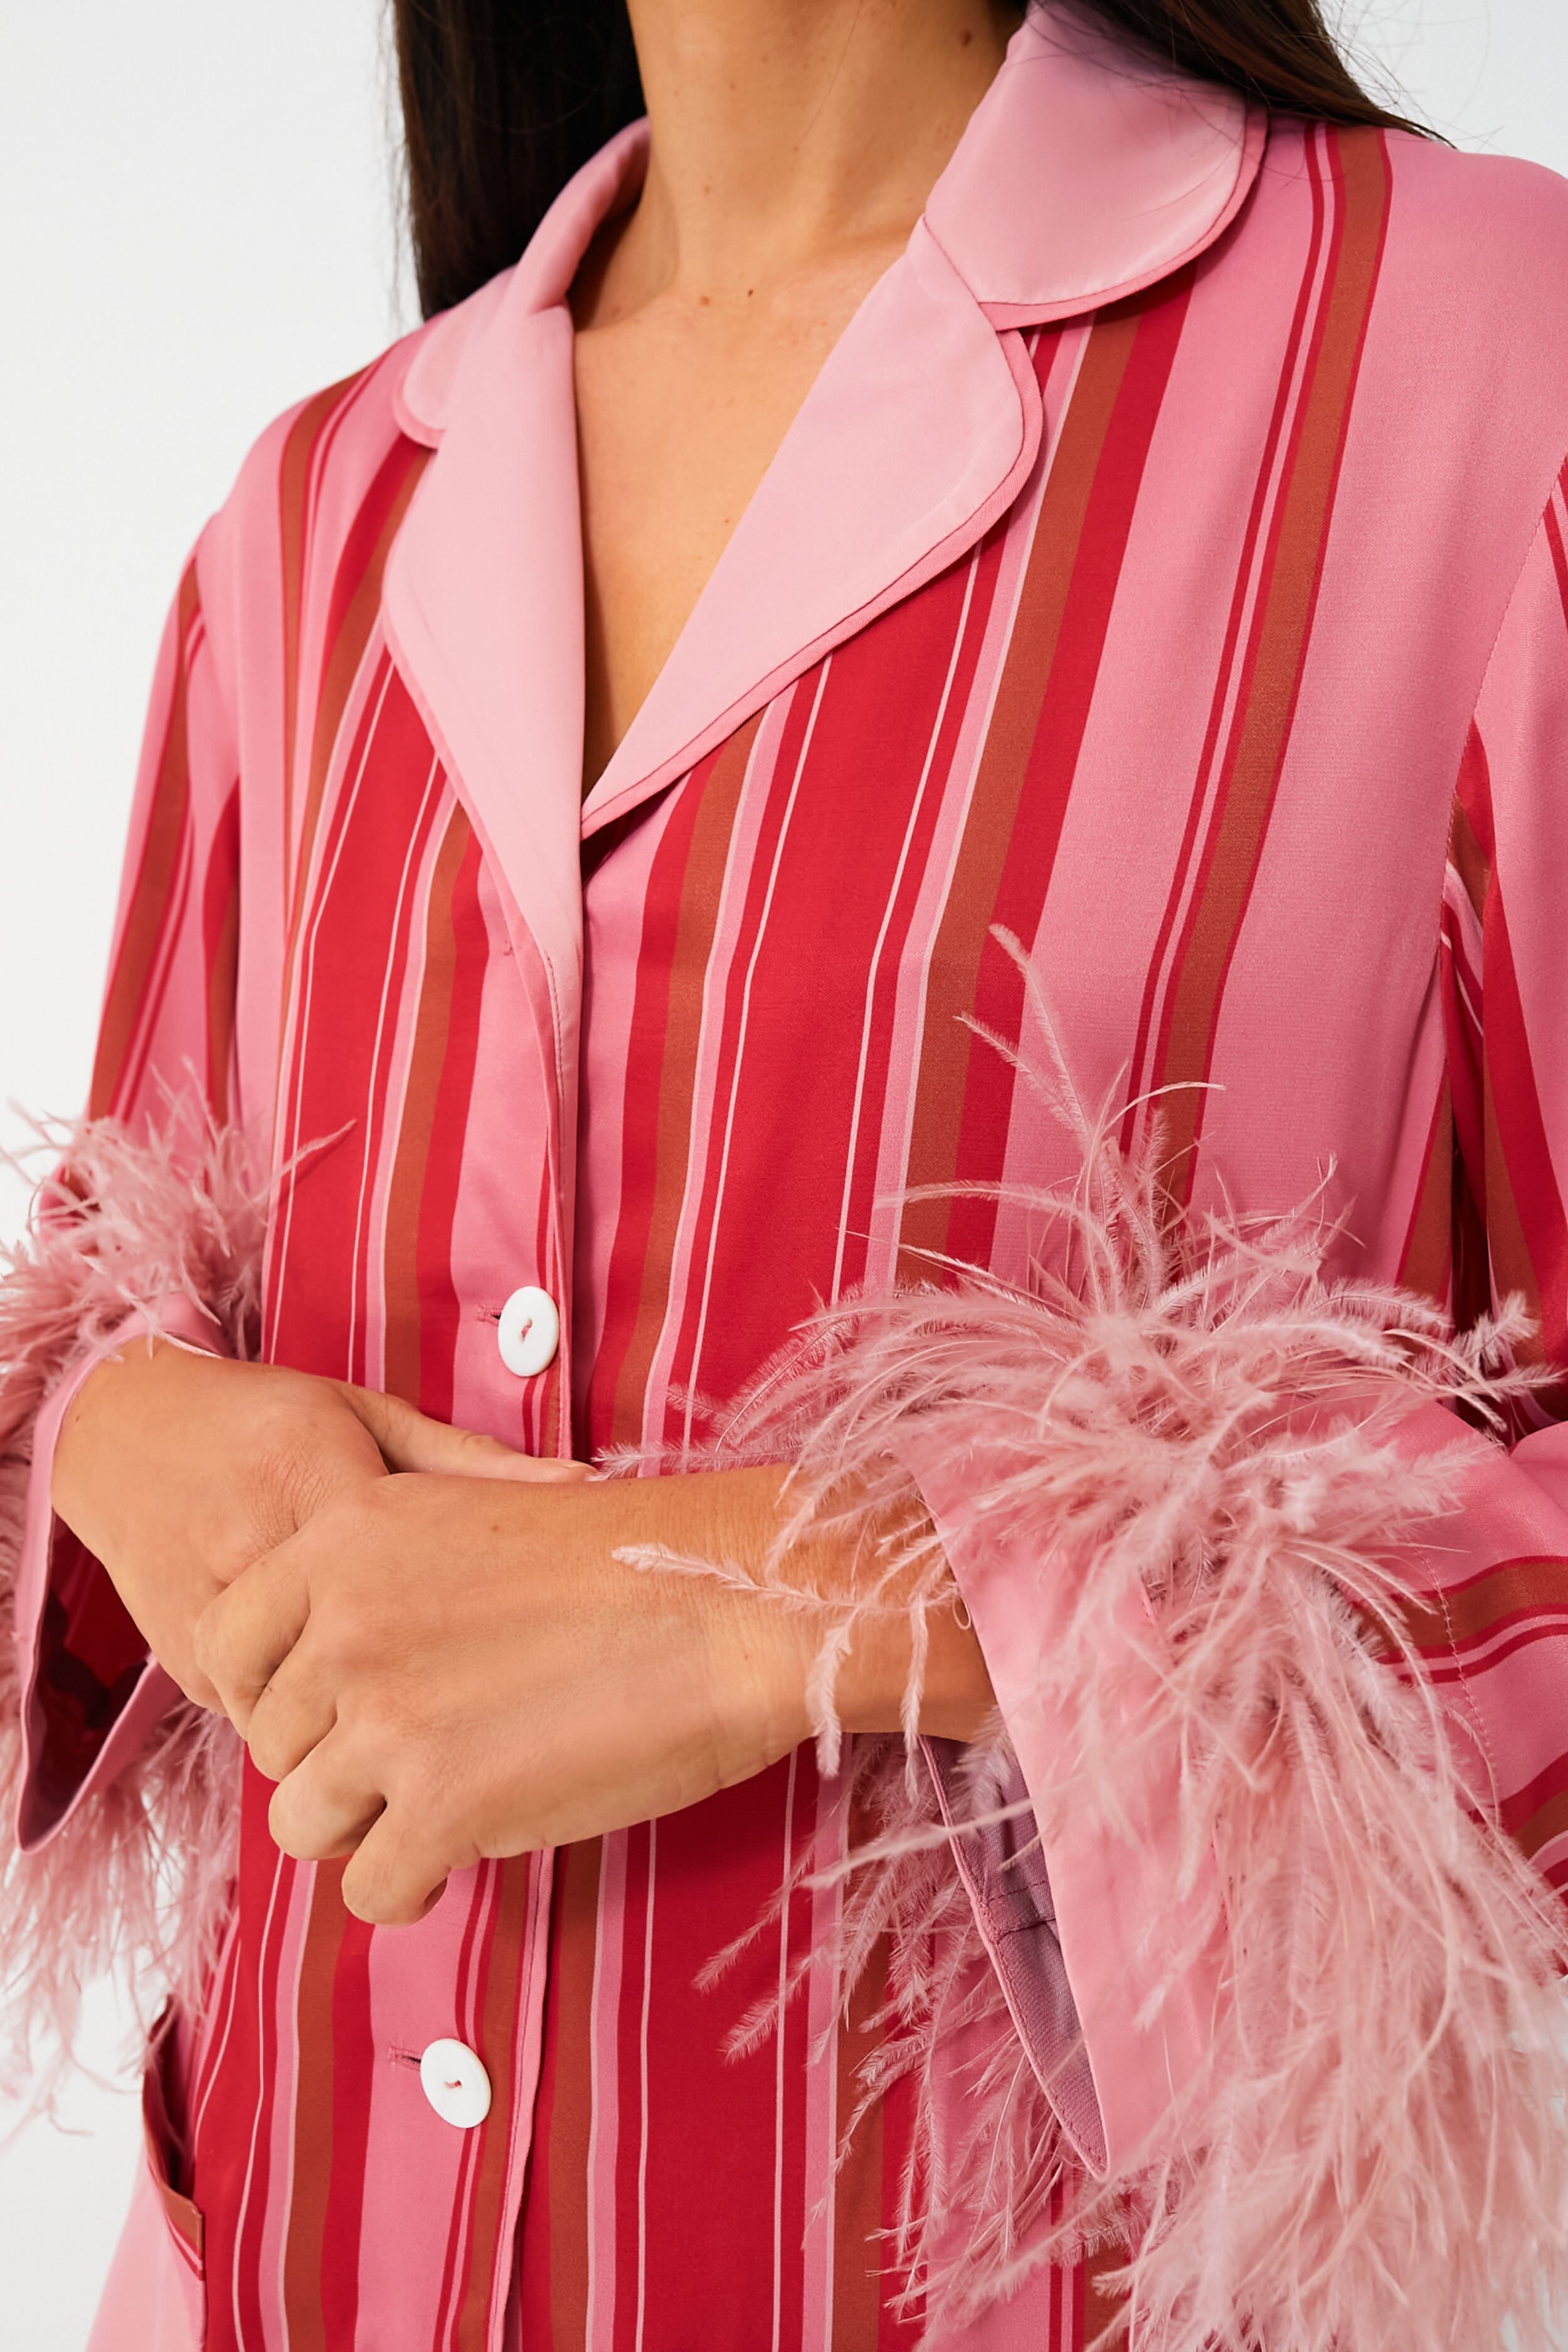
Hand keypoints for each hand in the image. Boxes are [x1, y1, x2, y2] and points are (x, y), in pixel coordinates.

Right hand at [50, 1338, 563, 1709]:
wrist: (126, 1437)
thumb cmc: (267, 1420)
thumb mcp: (372, 1417)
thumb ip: (472, 1464)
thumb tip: (586, 1486)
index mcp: (312, 1478)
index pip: (412, 1577)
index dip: (476, 1626)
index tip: (527, 1652)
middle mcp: (253, 1551)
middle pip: (360, 1661)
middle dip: (426, 1692)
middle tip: (489, 1701)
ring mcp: (208, 1620)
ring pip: (308, 1713)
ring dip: (363, 1718)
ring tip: (419, 1706)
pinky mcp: (182, 1670)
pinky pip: (266, 1720)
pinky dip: (313, 1719)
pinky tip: (350, 1699)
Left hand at [193, 1466, 824, 1922]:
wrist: (731, 1599)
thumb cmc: (633, 1558)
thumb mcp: (477, 1511)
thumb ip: (389, 1571)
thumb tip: (344, 1644)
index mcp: (345, 1537)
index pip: (227, 1643)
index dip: (275, 1691)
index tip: (333, 1708)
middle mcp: (342, 1627)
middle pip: (270, 1742)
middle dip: (335, 1760)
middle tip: (419, 1756)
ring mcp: (385, 1721)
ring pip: (301, 1823)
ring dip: (363, 1827)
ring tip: (437, 1808)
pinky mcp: (439, 1808)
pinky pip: (370, 1887)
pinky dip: (411, 1884)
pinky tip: (462, 1853)